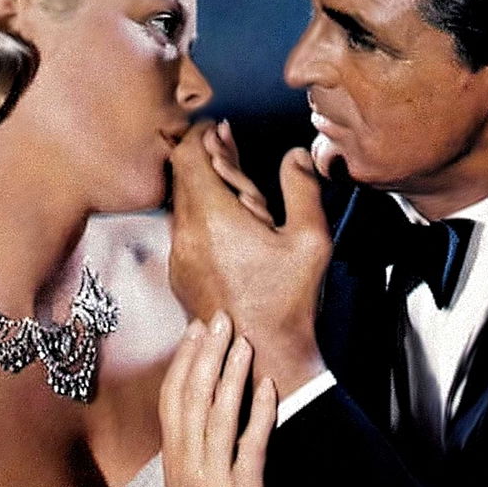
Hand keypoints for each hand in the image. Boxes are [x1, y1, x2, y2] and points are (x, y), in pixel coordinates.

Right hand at [146, 312, 275, 486]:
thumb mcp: (183, 480)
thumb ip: (190, 443)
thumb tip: (202, 403)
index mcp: (173, 456)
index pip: (172, 396)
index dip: (184, 360)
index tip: (195, 328)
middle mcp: (188, 461)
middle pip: (193, 396)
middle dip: (206, 354)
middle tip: (219, 318)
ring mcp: (213, 476)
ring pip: (218, 415)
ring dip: (230, 375)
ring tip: (242, 342)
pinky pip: (250, 445)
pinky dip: (259, 413)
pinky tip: (266, 386)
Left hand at [169, 121, 332, 397]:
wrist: (260, 356)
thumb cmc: (287, 300)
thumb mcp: (309, 240)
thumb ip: (302, 188)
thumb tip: (297, 153)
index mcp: (213, 218)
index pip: (188, 155)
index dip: (201, 135)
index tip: (220, 130)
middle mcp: (186, 234)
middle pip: (181, 176)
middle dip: (203, 156)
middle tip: (226, 146)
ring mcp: (178, 257)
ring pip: (180, 204)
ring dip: (201, 187)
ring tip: (232, 186)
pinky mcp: (179, 275)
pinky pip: (182, 231)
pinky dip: (198, 215)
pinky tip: (225, 223)